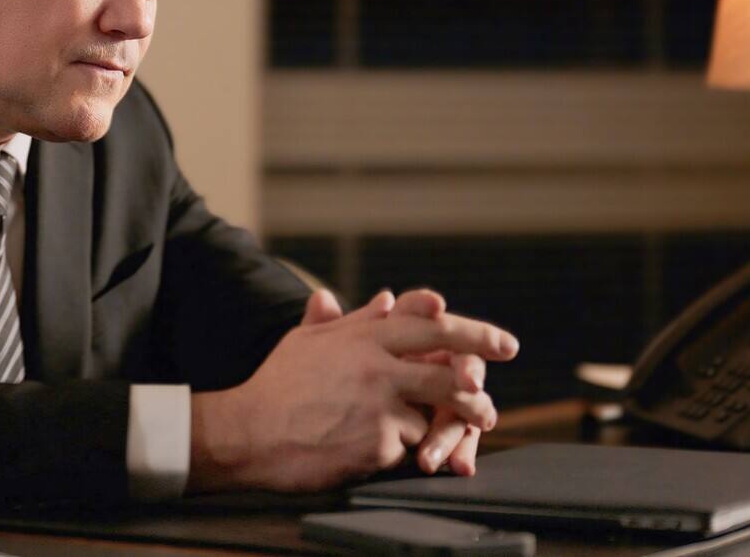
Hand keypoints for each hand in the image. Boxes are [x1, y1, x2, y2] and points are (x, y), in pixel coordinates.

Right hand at [188, 288, 517, 493]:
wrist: (249, 431)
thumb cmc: (277, 385)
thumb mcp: (309, 341)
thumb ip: (352, 320)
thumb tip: (387, 297)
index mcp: (363, 336)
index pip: (429, 325)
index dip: (470, 331)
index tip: (500, 342)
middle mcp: (376, 365)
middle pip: (448, 367)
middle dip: (480, 376)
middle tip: (498, 386)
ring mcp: (379, 404)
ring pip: (435, 411)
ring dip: (453, 420)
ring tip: (477, 422)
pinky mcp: (377, 442)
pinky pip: (410, 446)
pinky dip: (410, 449)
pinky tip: (398, 452)